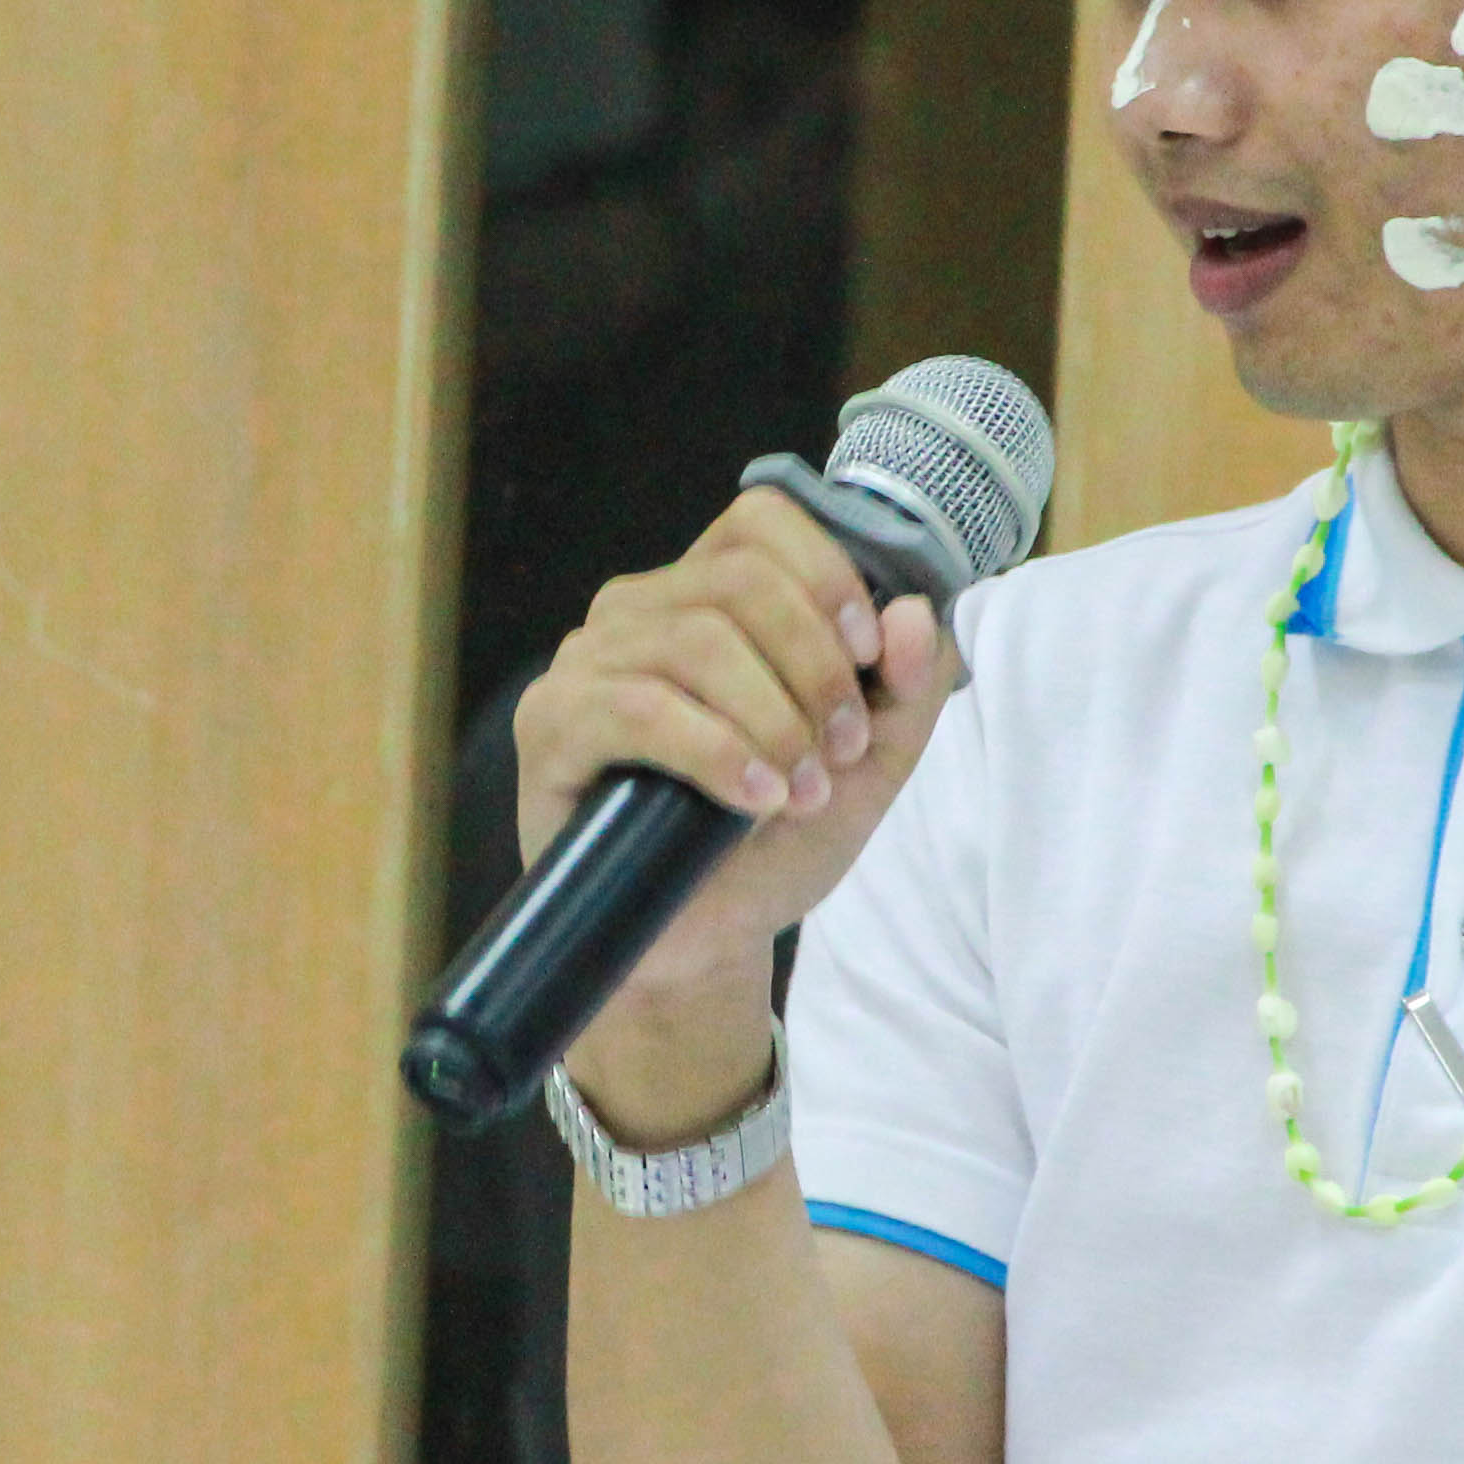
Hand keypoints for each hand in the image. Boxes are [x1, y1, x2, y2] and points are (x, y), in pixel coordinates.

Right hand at [510, 486, 965, 1032]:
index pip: (760, 521)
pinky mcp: (553, 723)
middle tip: (842, 750)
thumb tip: (911, 613)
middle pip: (739, 580)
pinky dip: (715, 751)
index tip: (868, 652)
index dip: (825, 573)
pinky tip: (755, 799)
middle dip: (814, 666)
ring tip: (802, 792)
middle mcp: (641, 610)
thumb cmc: (774, 839)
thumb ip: (908, 688)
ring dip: (773, 719)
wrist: (704, 941)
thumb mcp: (870, 765)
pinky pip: (638, 707)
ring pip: (697, 642)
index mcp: (710, 596)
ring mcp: (588, 661)